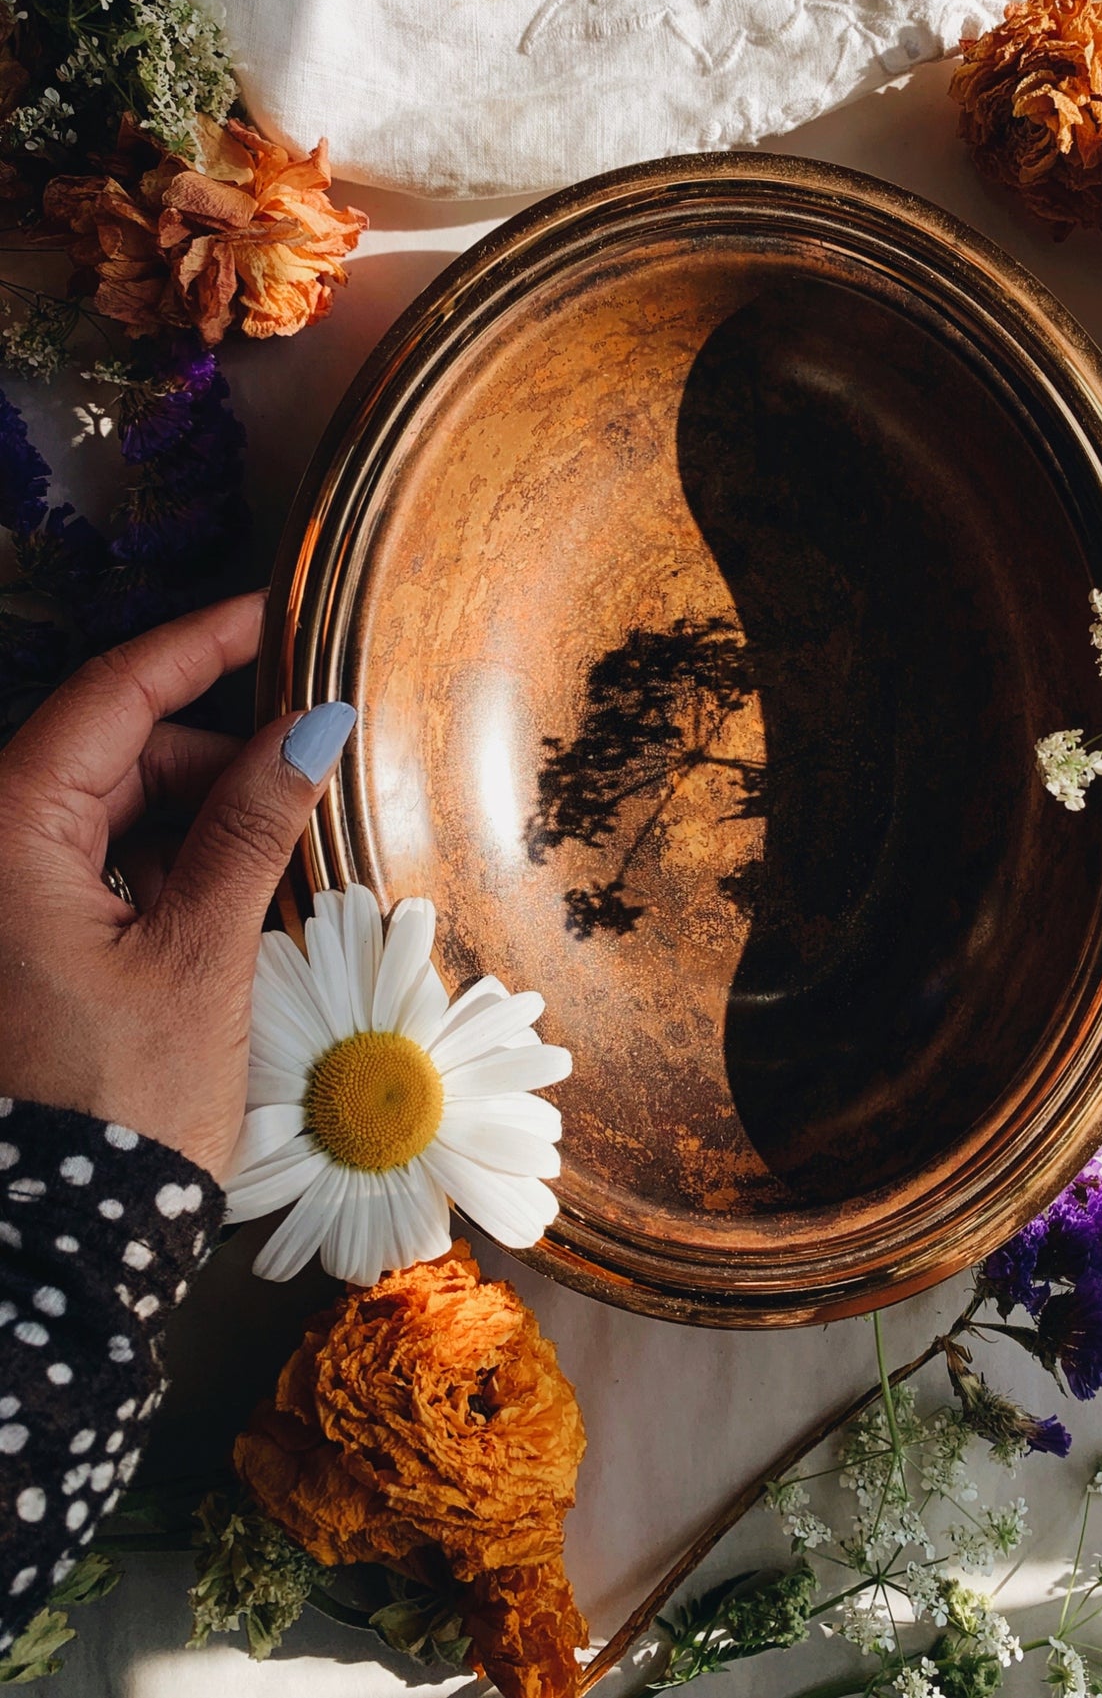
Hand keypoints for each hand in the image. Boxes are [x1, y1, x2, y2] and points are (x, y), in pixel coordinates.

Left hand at [0, 594, 354, 1178]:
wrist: (63, 1244)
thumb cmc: (120, 1105)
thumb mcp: (201, 952)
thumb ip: (254, 824)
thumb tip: (315, 724)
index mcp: (6, 837)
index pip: (111, 695)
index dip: (200, 644)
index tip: (276, 613)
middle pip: (110, 749)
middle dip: (214, 740)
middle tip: (315, 739)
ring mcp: (6, 900)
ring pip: (110, 806)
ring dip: (199, 803)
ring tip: (289, 822)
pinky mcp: (27, 942)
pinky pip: (101, 863)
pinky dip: (171, 857)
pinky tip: (240, 877)